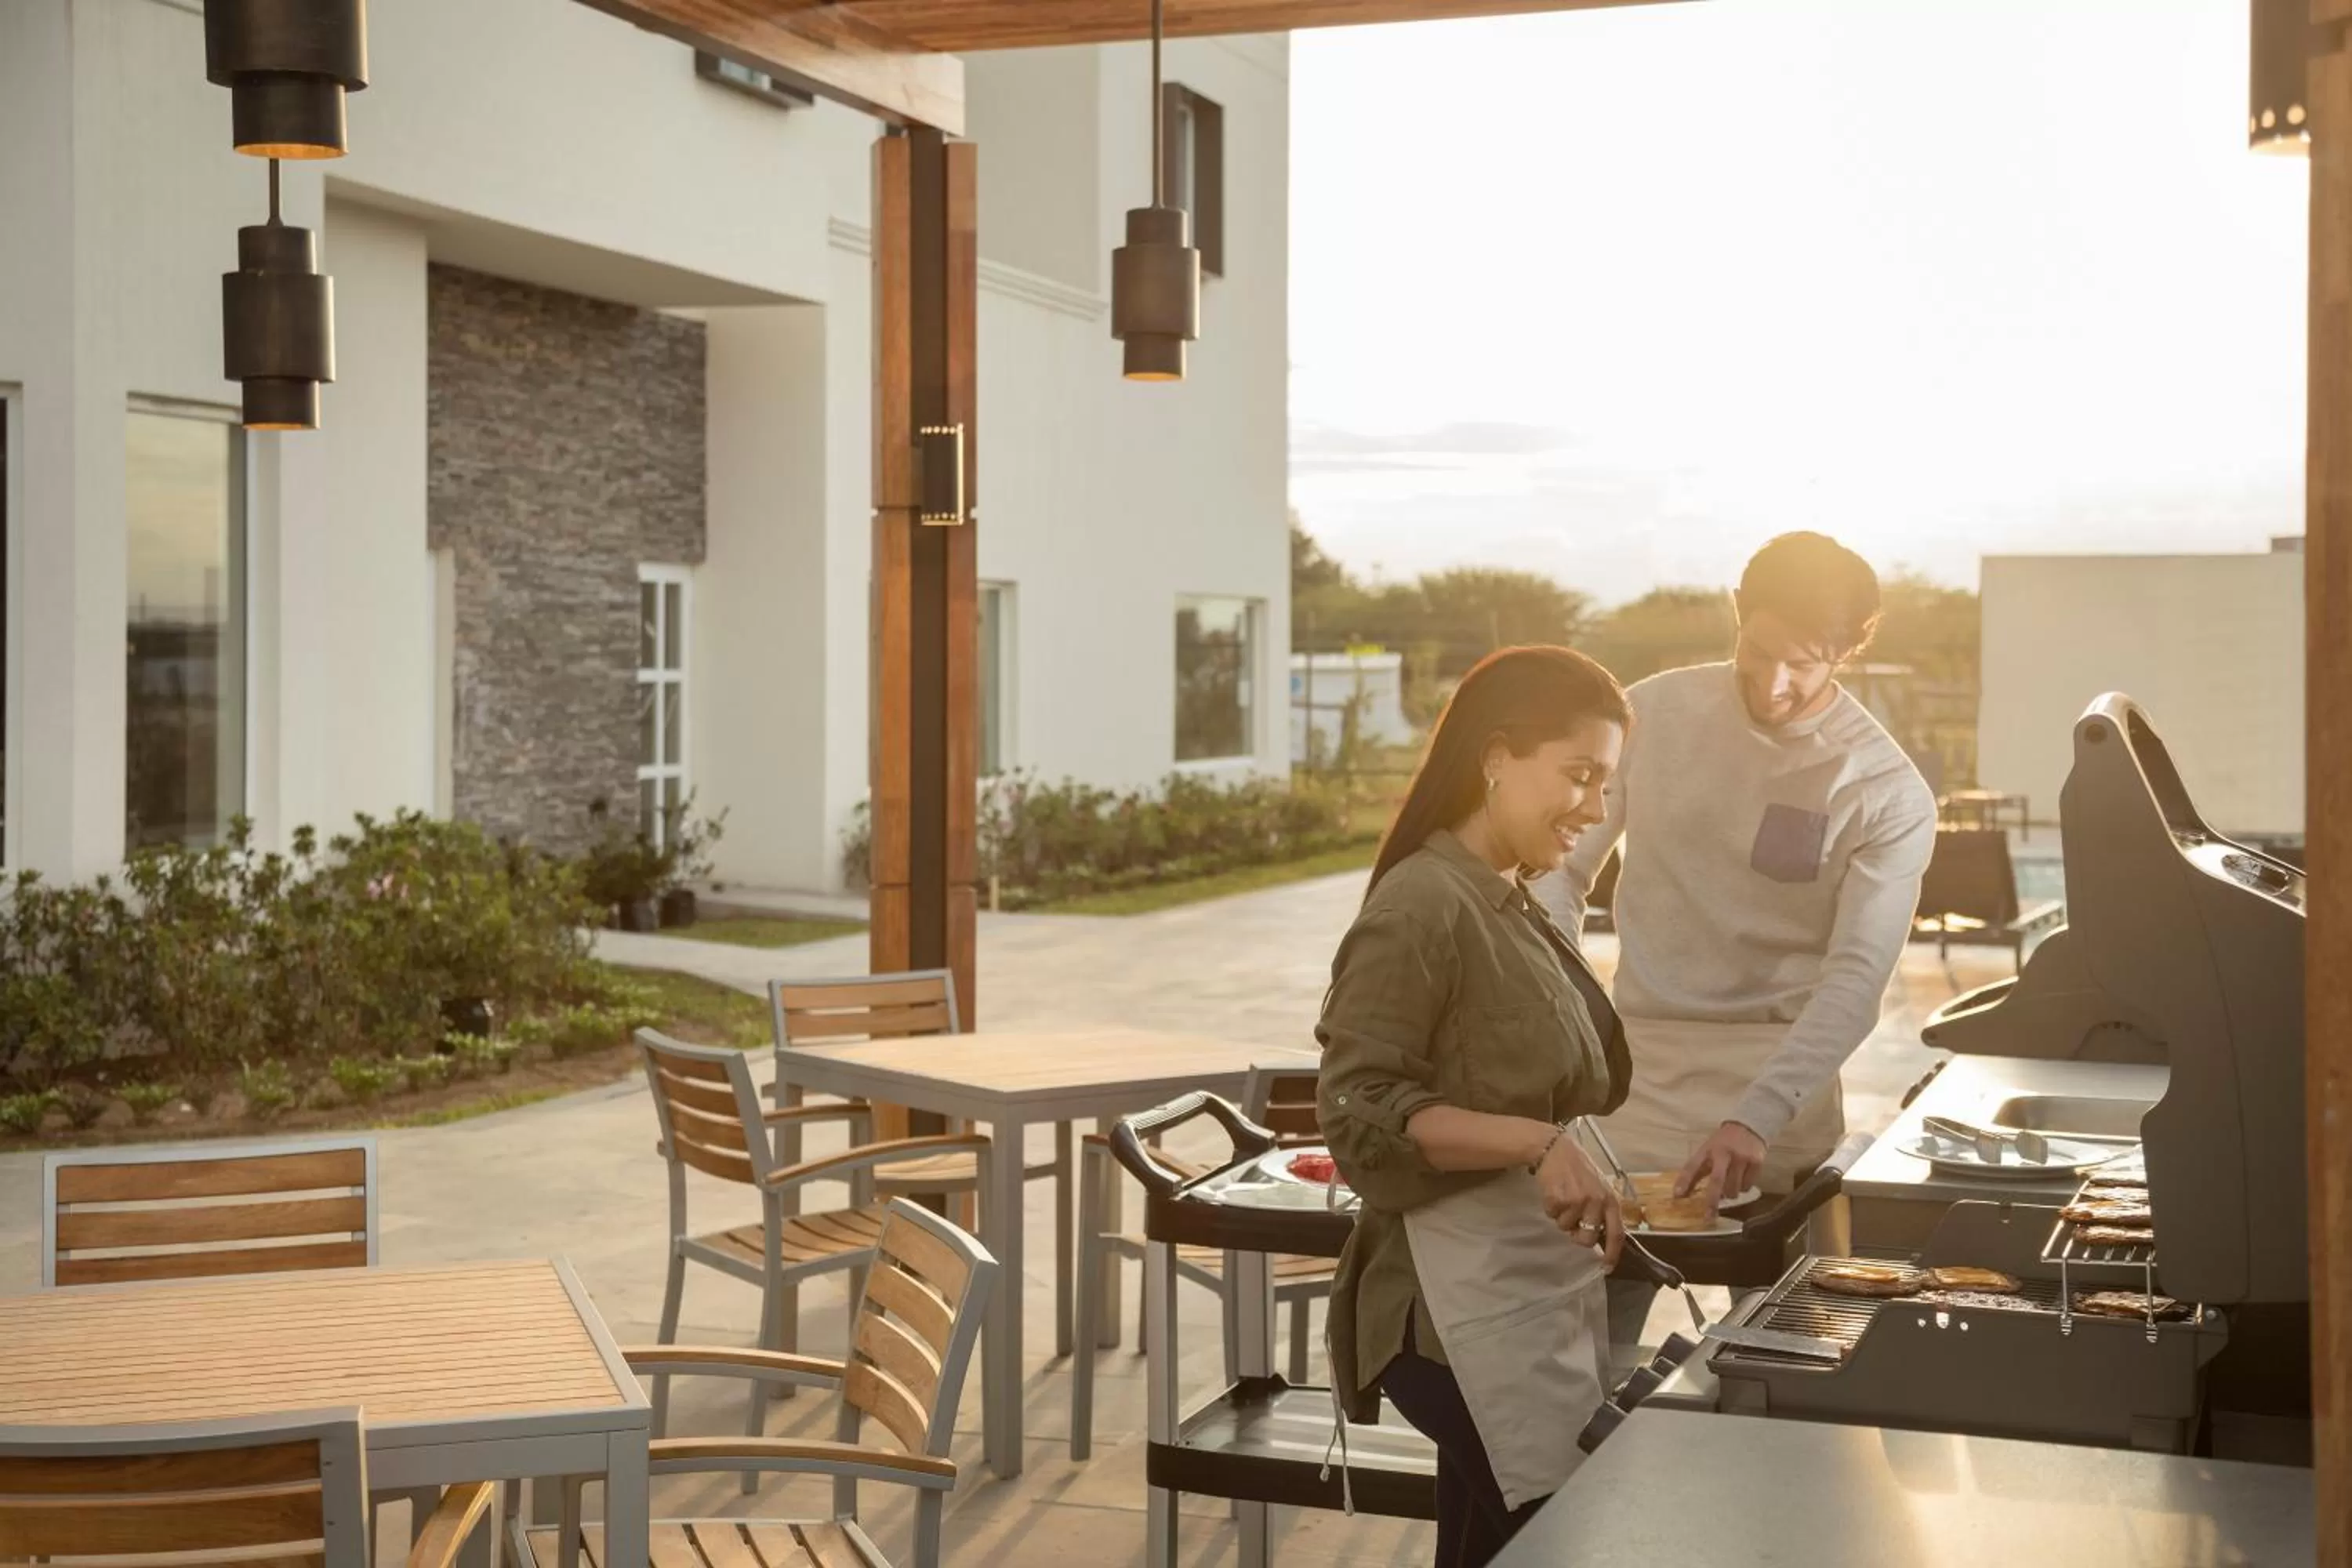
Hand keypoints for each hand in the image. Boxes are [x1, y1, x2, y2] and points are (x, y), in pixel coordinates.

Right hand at [1537, 1134, 1624, 1267]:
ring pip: (1566, 1227)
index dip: (1613, 1253)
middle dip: (1578, 1236)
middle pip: (1588, 1238)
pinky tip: (1554, 1192)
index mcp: (1611, 1199)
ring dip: (1562, 1217)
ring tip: (1564, 1197)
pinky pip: (1552, 1216)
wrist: (1556, 1149)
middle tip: (1573, 1223)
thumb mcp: (1599, 1187)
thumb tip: (1601, 1238)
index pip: (1617, 1233)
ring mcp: (1577, 1201)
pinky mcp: (1558, 1199)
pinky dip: (1551, 1208)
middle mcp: (1596, 1201)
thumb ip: (1603, 1210)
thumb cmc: (1580, 1169)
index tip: (1607, 1267)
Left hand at [1677, 1121, 1766, 1203]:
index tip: (1677, 1196)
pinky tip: (1742, 1178)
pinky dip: (1742, 1188)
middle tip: (1709, 1217)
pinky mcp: (1757, 1163)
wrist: (1749, 1126)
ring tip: (1729, 1185)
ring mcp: (1742, 1157)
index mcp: (1708, 1149)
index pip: (1693, 1165)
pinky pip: (1747, 1187)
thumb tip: (1680, 1194)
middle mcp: (1725, 1152)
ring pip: (1733, 1189)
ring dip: (1729, 1194)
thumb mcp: (1707, 1151)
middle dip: (1712, 1202)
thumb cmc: (1723, 1143)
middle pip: (1717, 1181)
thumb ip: (1696, 1170)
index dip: (1685, 1181)